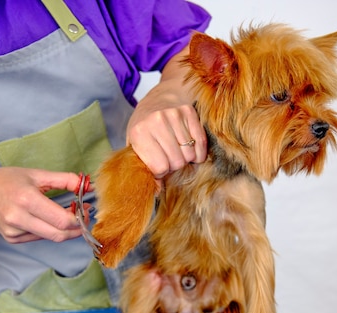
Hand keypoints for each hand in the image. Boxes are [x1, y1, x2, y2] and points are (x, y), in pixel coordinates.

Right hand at [0, 167, 85, 243]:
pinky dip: (49, 230)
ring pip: (50, 237)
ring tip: (67, 215)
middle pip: (59, 234)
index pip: (62, 220)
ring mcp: (14, 231)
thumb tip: (88, 185)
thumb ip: (65, 180)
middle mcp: (18, 218)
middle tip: (84, 217)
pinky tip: (46, 219)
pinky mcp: (12, 238)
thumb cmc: (8, 180)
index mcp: (26, 199)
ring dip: (64, 229)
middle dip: (77, 228)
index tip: (86, 210)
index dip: (79, 218)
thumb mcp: (37, 174)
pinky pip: (39, 238)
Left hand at [126, 47, 206, 178]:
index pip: (159, 167)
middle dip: (174, 166)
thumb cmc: (146, 125)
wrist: (159, 97)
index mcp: (139, 132)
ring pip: (189, 154)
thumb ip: (142, 167)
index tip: (159, 166)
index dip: (161, 171)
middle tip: (170, 160)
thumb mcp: (136, 144)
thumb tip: (156, 191)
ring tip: (179, 153)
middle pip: (176, 161)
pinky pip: (200, 142)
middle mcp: (156, 121)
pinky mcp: (189, 112)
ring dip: (187, 158)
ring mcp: (174, 115)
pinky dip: (199, 153)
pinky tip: (193, 153)